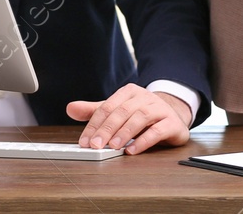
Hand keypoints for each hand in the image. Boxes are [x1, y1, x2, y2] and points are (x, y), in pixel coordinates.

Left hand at [67, 85, 191, 152]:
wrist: (171, 116)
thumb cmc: (140, 114)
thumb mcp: (116, 111)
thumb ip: (94, 111)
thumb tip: (70, 108)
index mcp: (129, 92)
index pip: (108, 107)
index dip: (94, 124)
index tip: (85, 141)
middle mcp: (145, 98)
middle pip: (123, 111)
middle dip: (107, 129)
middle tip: (96, 145)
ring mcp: (160, 109)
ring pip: (140, 118)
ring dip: (125, 133)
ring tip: (113, 146)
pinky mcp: (171, 123)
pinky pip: (157, 131)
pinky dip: (144, 140)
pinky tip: (132, 150)